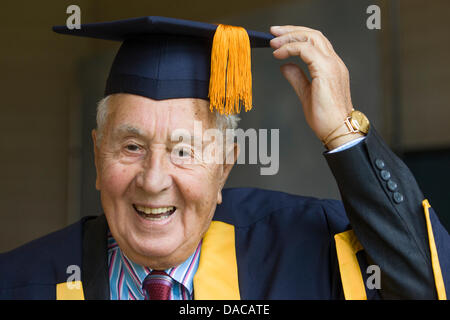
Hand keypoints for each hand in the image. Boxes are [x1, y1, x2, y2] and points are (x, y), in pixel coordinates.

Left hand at [270, 26, 361, 148]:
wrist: (338, 131)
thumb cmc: (326, 118)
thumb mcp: (306, 94)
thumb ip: (297, 78)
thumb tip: (285, 66)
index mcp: (331, 66)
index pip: (315, 42)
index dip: (296, 36)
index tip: (278, 39)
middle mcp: (334, 62)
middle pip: (313, 34)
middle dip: (291, 30)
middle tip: (272, 32)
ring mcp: (332, 65)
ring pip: (311, 37)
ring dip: (289, 37)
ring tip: (273, 43)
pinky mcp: (326, 71)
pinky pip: (306, 50)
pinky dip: (290, 48)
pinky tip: (279, 55)